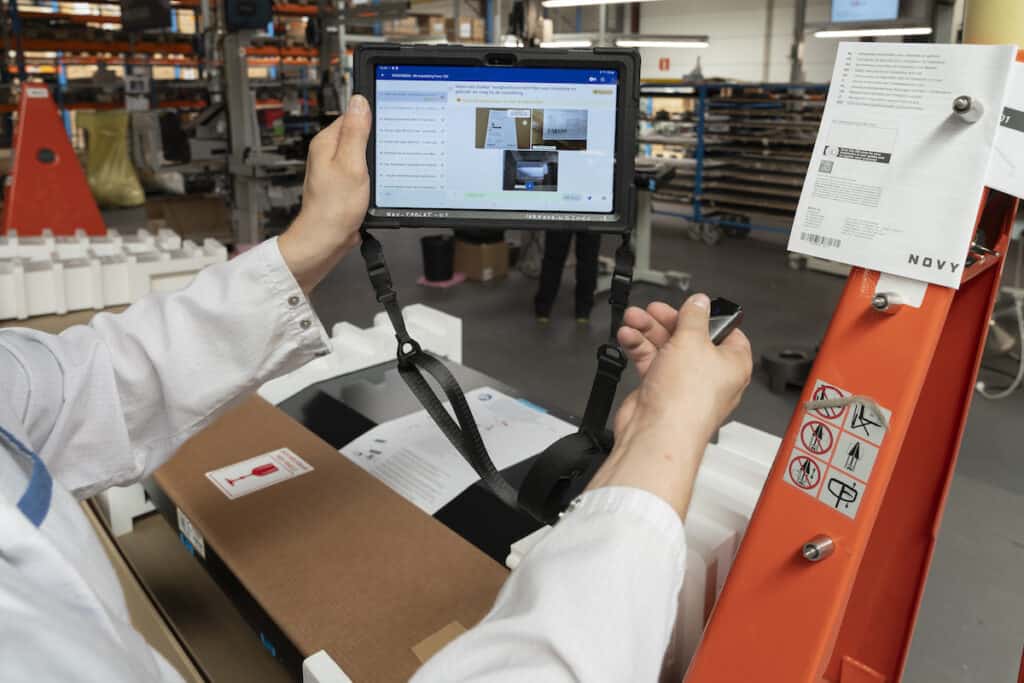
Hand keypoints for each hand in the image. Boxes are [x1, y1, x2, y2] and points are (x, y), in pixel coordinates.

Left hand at [278, 95, 371, 292]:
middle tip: (387, 155)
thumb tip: (359, 101)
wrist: (326, 240)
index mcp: (327, 142)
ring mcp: (336, 169)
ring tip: (382, 171)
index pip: (353, 116)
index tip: (388, 128)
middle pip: (360, 135)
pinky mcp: (344, 184)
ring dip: (376, 161)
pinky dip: (373, 176)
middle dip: (376, 142)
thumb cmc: (334, 207)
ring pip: (363, 154)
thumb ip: (356, 132)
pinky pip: (363, 171)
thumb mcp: (351, 164)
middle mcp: (329, 153)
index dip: (373, 119)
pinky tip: (378, 184)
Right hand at [587, 294, 752, 516]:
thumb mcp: (692, 341)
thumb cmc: (686, 399)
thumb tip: (699, 302)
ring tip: (633, 319)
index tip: (692, 306)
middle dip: (668, 321)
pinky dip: (638, 347)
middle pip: (690, 336)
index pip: (727, 332)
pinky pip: (650, 361)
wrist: (656, 431)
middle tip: (653, 310)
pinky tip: (628, 337)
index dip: (709, 316)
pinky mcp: (660, 389)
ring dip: (648, 331)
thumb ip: (694, 316)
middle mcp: (710, 374)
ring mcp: (684, 383)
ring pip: (666, 347)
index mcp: (732, 363)